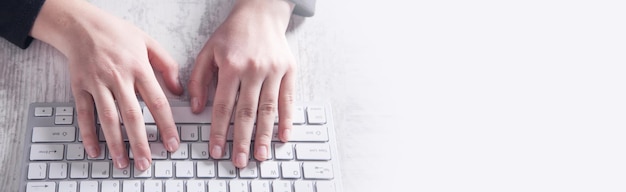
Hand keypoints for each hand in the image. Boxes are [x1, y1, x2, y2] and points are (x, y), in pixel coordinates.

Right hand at [31, 0, 181, 169]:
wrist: (81, 24)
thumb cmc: (117, 33)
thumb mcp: (148, 42)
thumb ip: (167, 65)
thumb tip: (179, 90)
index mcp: (139, 67)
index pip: (157, 102)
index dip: (166, 125)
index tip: (172, 143)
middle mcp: (118, 77)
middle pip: (132, 115)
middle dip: (141, 142)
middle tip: (147, 162)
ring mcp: (97, 83)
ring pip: (108, 118)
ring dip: (116, 143)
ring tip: (124, 162)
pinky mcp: (80, 86)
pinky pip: (84, 114)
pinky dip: (88, 133)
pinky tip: (95, 149)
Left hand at [188, 0, 295, 167]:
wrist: (261, 13)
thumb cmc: (233, 34)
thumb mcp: (208, 51)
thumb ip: (198, 79)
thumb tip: (196, 108)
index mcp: (232, 65)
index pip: (224, 106)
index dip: (219, 130)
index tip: (217, 149)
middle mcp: (254, 69)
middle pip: (247, 112)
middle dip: (242, 140)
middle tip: (240, 161)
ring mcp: (274, 70)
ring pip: (269, 109)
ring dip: (264, 135)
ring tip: (261, 155)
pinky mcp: (289, 70)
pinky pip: (288, 100)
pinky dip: (287, 120)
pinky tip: (283, 136)